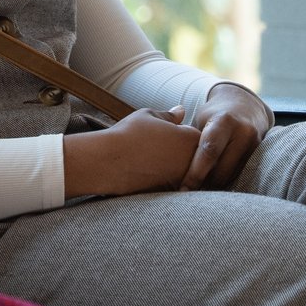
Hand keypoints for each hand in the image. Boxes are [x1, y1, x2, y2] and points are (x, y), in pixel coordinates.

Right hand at [61, 106, 201, 196]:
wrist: (108, 162)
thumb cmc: (128, 134)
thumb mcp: (149, 116)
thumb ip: (170, 116)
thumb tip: (182, 110)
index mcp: (191, 138)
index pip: (198, 137)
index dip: (182, 134)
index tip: (166, 135)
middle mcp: (193, 161)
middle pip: (197, 158)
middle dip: (183, 153)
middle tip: (159, 150)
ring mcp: (183, 180)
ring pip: (187, 174)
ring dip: (176, 169)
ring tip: (152, 161)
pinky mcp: (171, 195)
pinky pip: (175, 186)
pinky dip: (166, 181)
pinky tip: (149, 175)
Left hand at [181, 82, 270, 190]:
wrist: (244, 108)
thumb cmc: (213, 116)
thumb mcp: (200, 120)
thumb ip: (188, 138)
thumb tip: (165, 163)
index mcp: (225, 121)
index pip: (209, 151)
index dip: (195, 173)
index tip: (182, 189)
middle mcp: (243, 133)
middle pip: (221, 170)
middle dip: (204, 185)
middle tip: (186, 197)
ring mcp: (254, 146)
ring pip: (230, 176)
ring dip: (213, 188)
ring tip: (196, 195)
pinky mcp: (258, 157)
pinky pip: (238, 176)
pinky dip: (223, 184)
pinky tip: (210, 190)